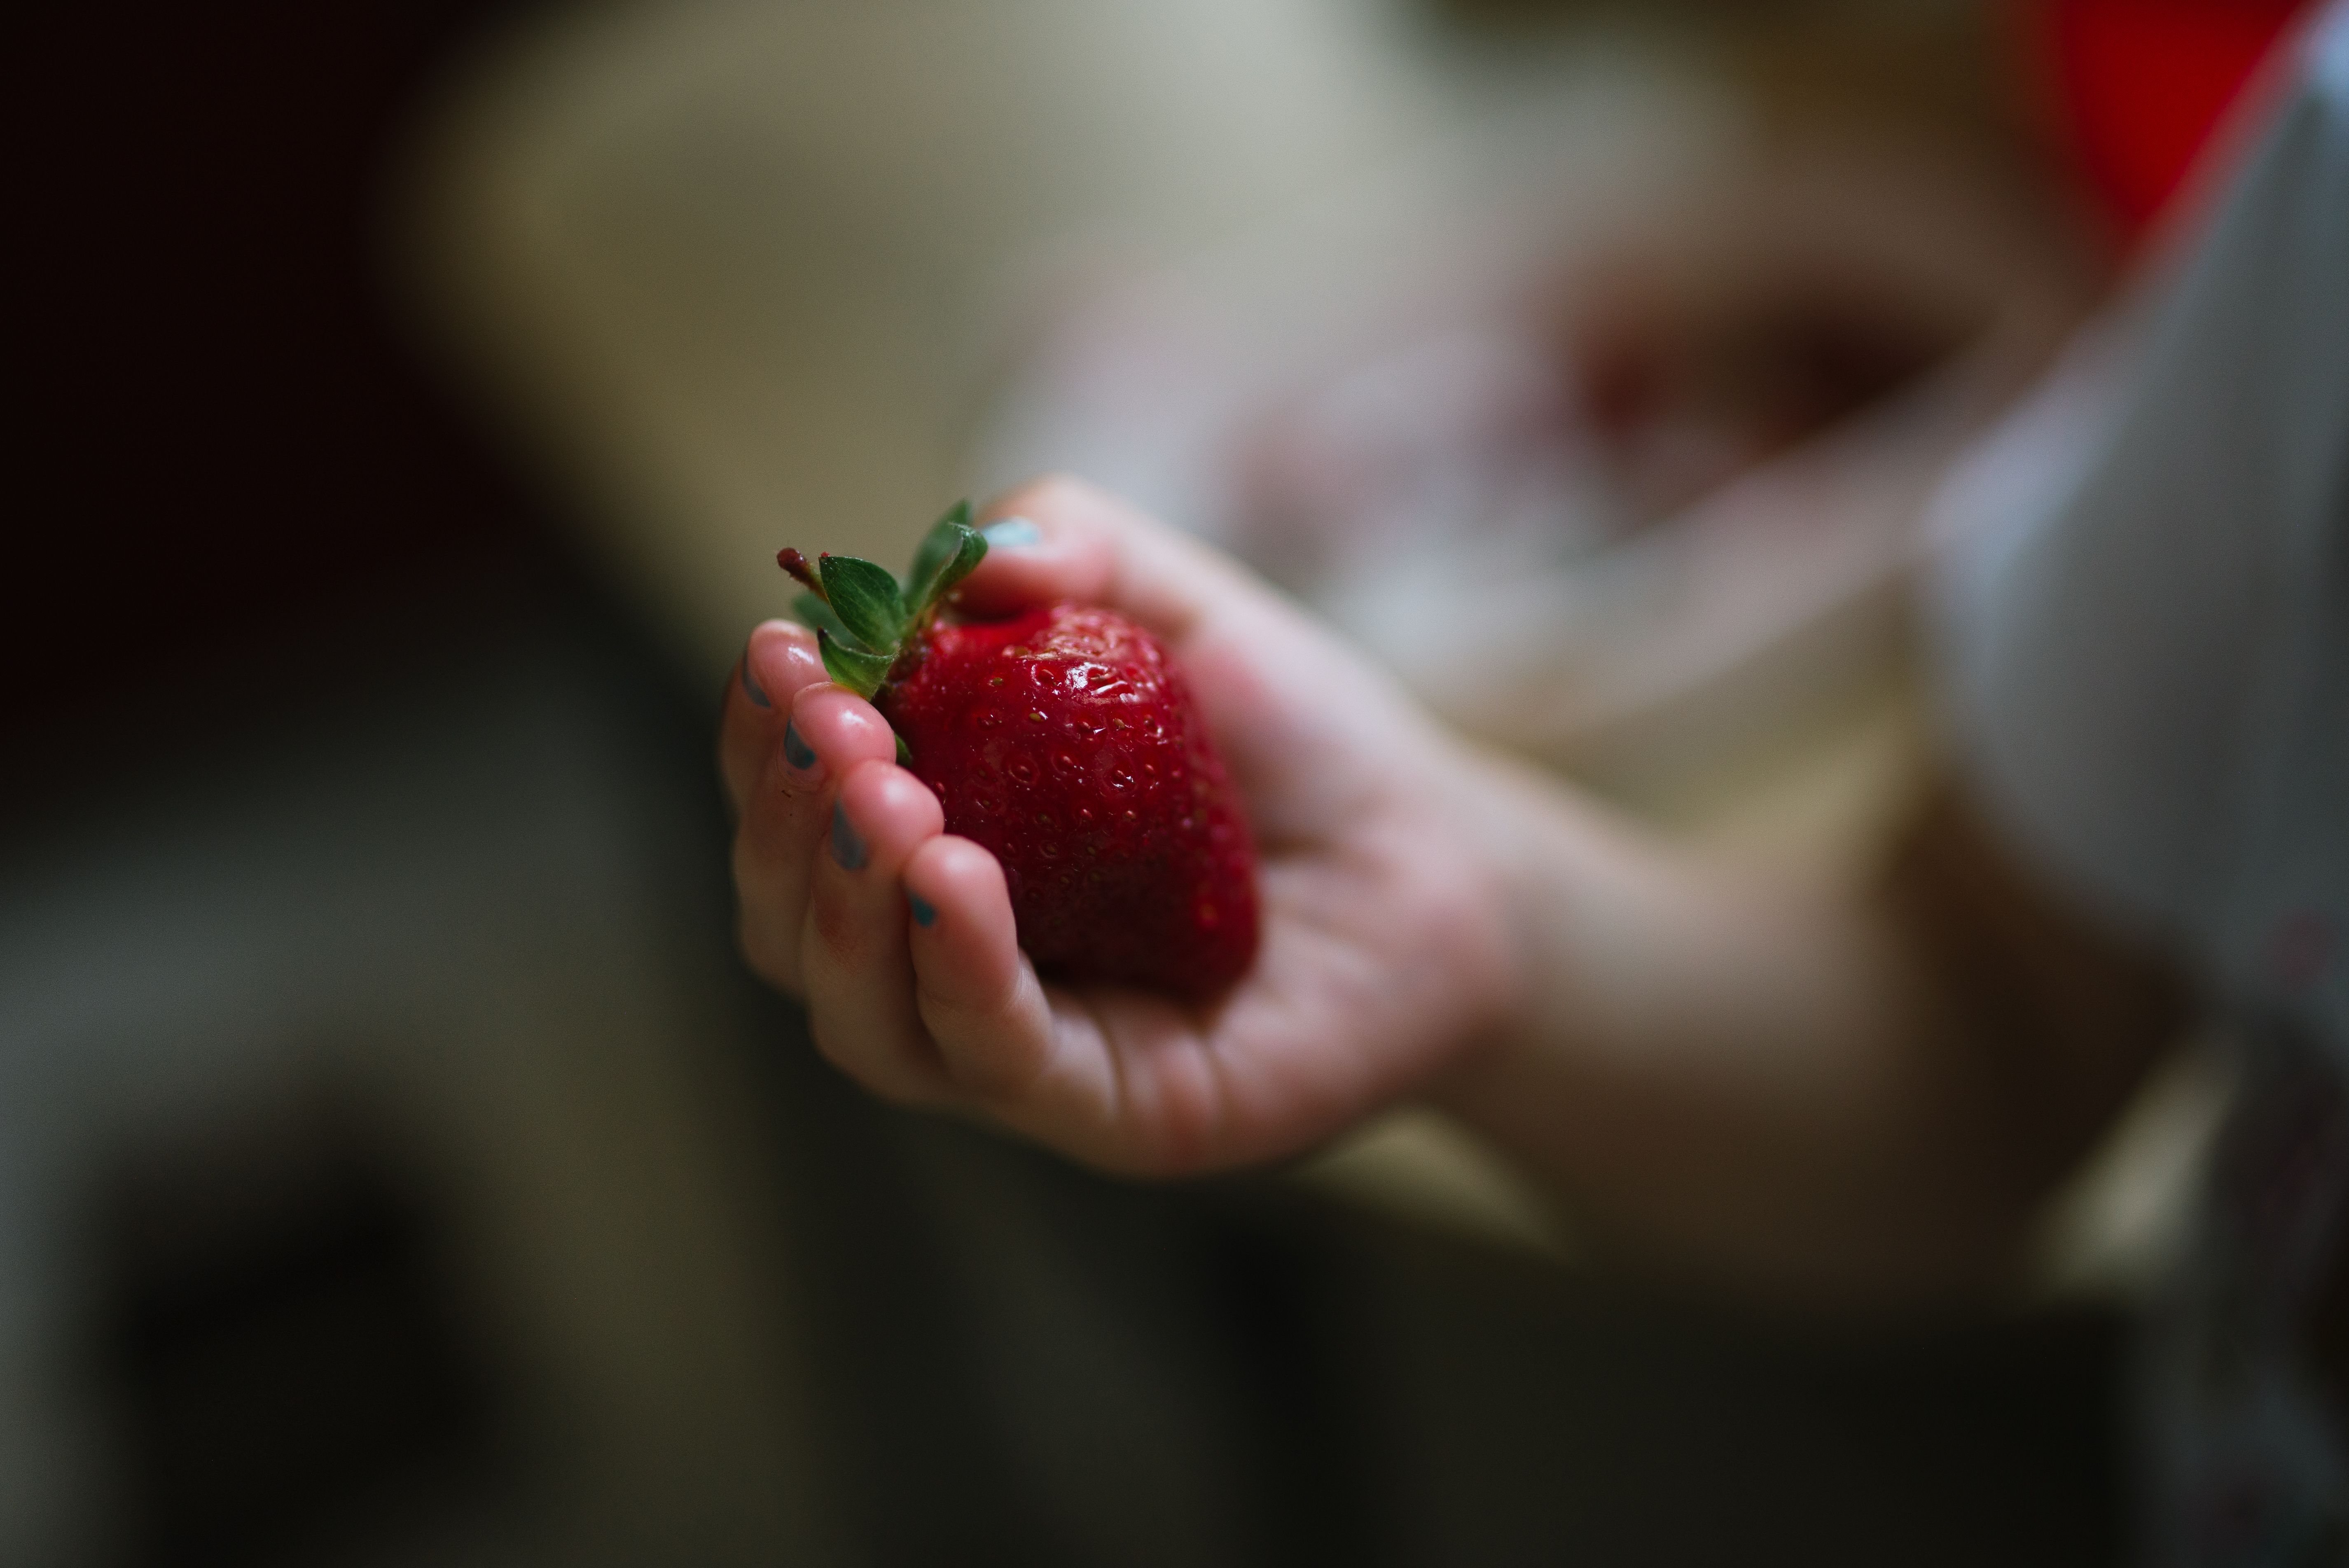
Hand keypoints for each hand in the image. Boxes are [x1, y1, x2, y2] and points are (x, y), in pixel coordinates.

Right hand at [720, 476, 1519, 1174]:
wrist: (1442, 858)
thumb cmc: (1298, 736)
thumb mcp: (1181, 605)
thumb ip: (1078, 546)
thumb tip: (975, 559)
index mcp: (939, 830)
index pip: (798, 807)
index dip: (760, 736)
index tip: (778, 649)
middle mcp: (954, 951)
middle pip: (794, 923)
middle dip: (782, 817)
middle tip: (828, 722)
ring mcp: (1025, 1043)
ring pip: (863, 1016)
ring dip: (843, 901)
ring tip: (880, 795)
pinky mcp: (1113, 1109)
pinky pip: (996, 1062)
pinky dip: (958, 972)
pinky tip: (955, 879)